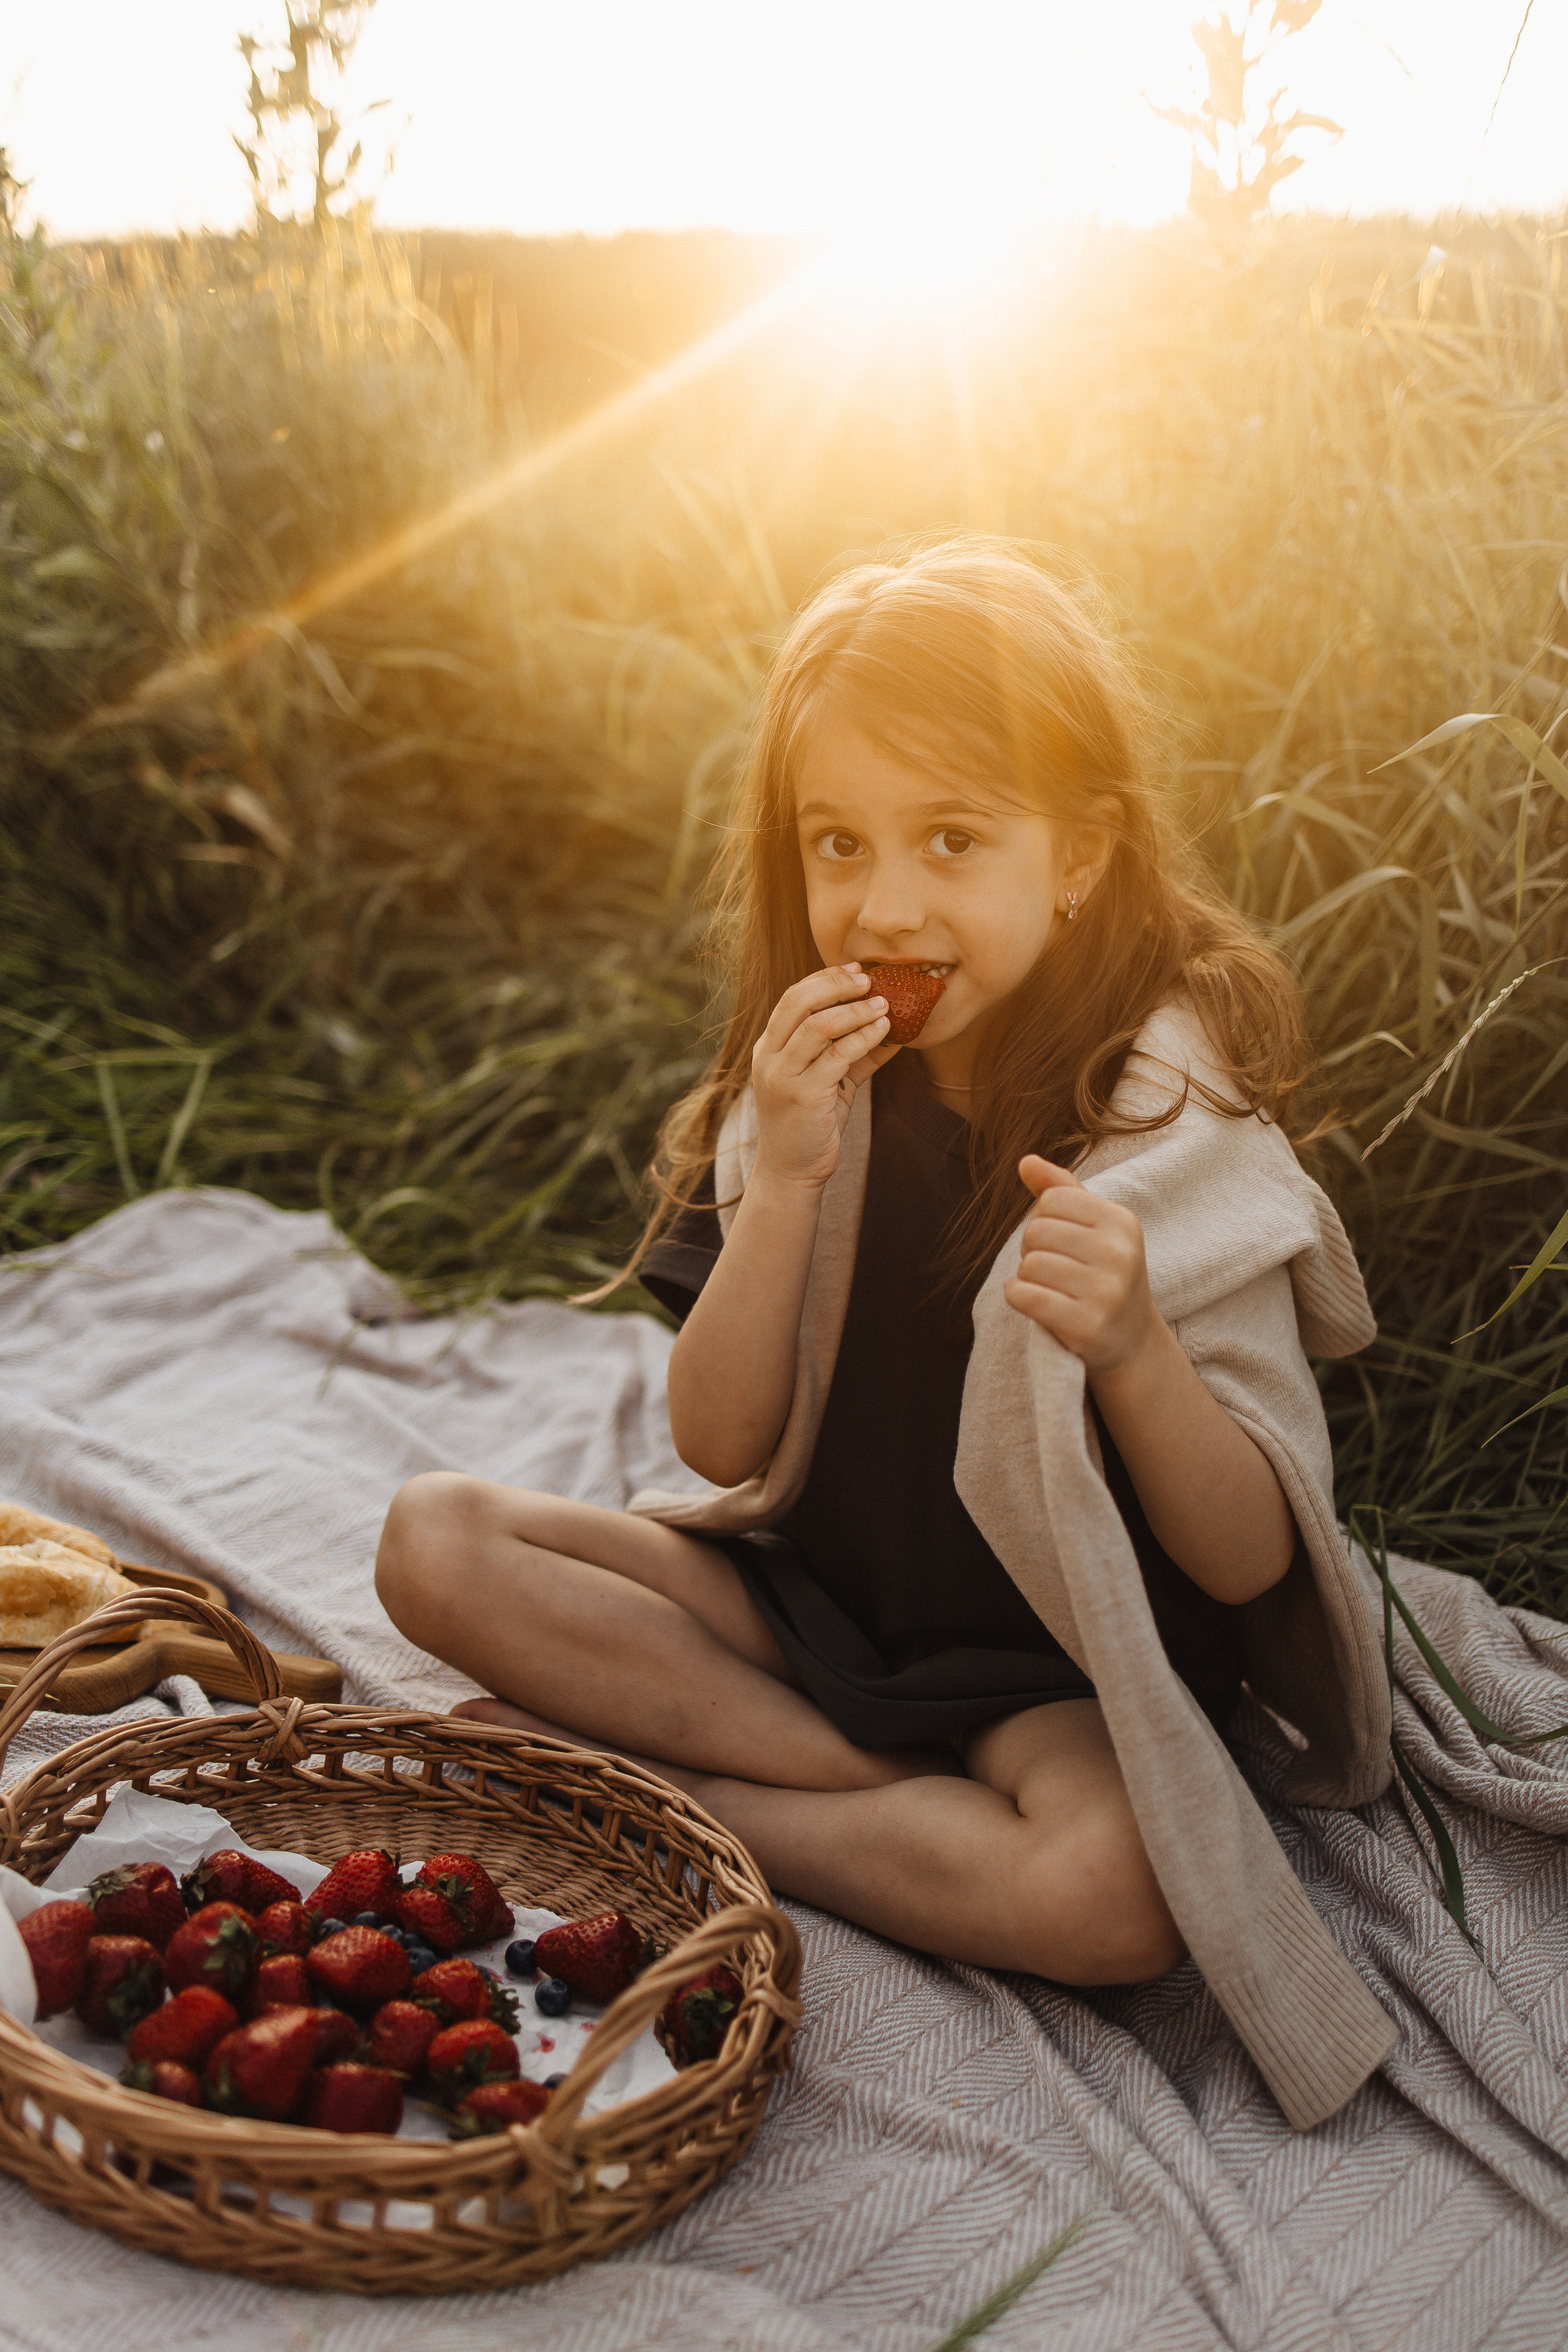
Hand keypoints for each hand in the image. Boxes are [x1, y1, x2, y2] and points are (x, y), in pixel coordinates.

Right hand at [751, 965, 900, 1190]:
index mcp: (768, 1049)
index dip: (823, 979)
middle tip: (869, 980)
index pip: (791, 998)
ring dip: (856, 1011)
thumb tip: (891, 1029)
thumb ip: (852, 1055)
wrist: (791, 1172)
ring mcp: (782, 1076)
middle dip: (836, 985)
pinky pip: (837, 1057)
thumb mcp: (829, 1083)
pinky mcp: (802, 1096)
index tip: (855, 970)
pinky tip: (884, 1031)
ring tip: (885, 1005)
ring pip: (818, 1026)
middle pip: (798, 1002)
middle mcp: (769, 1058)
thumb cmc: (810, 1126)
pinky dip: (863, 1038)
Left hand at [1004, 1155, 1160, 1379]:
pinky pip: (1025, 1295)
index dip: (1043, 1220)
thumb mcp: (1095, 1228)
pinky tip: (1034, 1303)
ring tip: (1052, 1289)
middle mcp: (1120, 1252)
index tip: (1061, 1243)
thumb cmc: (1104, 1275)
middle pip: (1036, 1231)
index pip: (1051, 1199)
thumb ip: (1061, 1190)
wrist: (1131, 1340)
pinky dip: (1018, 1297)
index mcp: (1122, 1221)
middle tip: (1055, 1271)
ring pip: (1029, 1264)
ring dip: (1028, 1278)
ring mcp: (1106, 1290)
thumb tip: (1025, 1161)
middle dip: (1034, 1250)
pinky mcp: (1087, 1324)